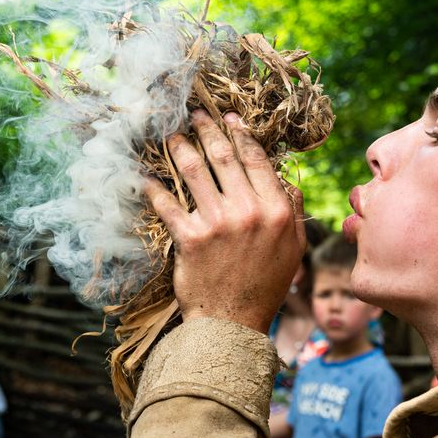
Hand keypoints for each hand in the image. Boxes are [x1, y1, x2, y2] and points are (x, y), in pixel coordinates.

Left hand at [144, 111, 305, 332]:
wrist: (234, 323)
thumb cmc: (264, 287)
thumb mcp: (293, 249)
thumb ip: (292, 212)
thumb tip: (288, 182)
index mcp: (276, 210)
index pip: (255, 160)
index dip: (240, 133)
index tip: (229, 117)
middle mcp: (248, 211)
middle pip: (223, 157)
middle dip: (207, 130)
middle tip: (194, 115)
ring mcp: (218, 223)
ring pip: (193, 172)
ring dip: (179, 148)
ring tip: (170, 136)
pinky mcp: (189, 238)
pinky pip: (168, 204)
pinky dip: (154, 188)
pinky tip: (144, 175)